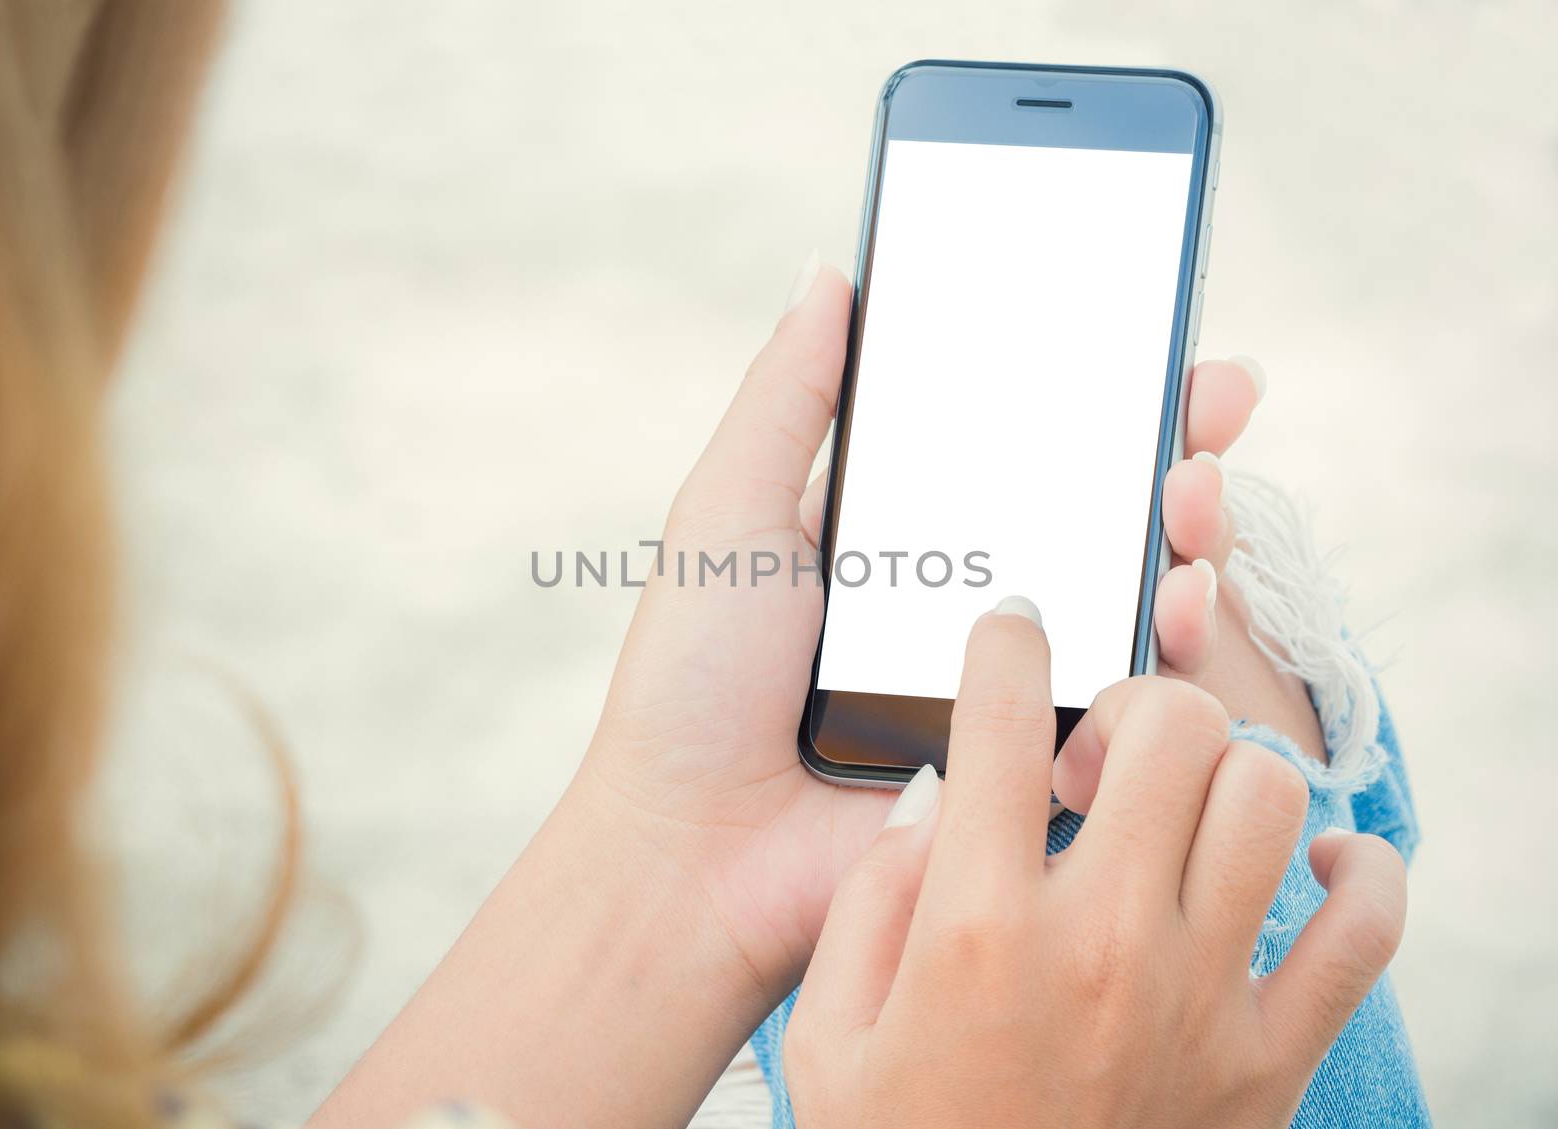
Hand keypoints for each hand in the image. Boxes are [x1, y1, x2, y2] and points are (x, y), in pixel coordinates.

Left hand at [576, 256, 1292, 993]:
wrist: (695, 852)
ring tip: (1193, 510)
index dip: (1104, 390)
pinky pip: (1138, 705)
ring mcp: (1015, 683)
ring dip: (1195, 541)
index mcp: (911, 532)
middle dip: (1178, 451)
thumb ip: (788, 398)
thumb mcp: (729, 516)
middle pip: (1109, 513)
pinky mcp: (1039, 763)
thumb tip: (834, 270)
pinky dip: (1177, 656)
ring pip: (1144, 599)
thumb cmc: (693, 682)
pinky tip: (1181, 612)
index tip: (1166, 338)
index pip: (1028, 443)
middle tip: (1205, 414)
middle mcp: (976, 600)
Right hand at [785, 603, 1406, 1127]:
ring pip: (1267, 792)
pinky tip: (1307, 865)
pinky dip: (1356, 872)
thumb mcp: (827, 1037)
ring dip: (1222, 772)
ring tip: (1176, 809)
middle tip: (1095, 755)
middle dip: (1129, 704)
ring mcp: (1199, 998)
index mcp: (974, 925)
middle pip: (1169, 726)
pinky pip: (1364, 925)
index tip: (1015, 628)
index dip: (1009, 641)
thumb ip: (869, 898)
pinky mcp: (1271, 1060)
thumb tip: (939, 795)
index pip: (1003, 717)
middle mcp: (1100, 941)